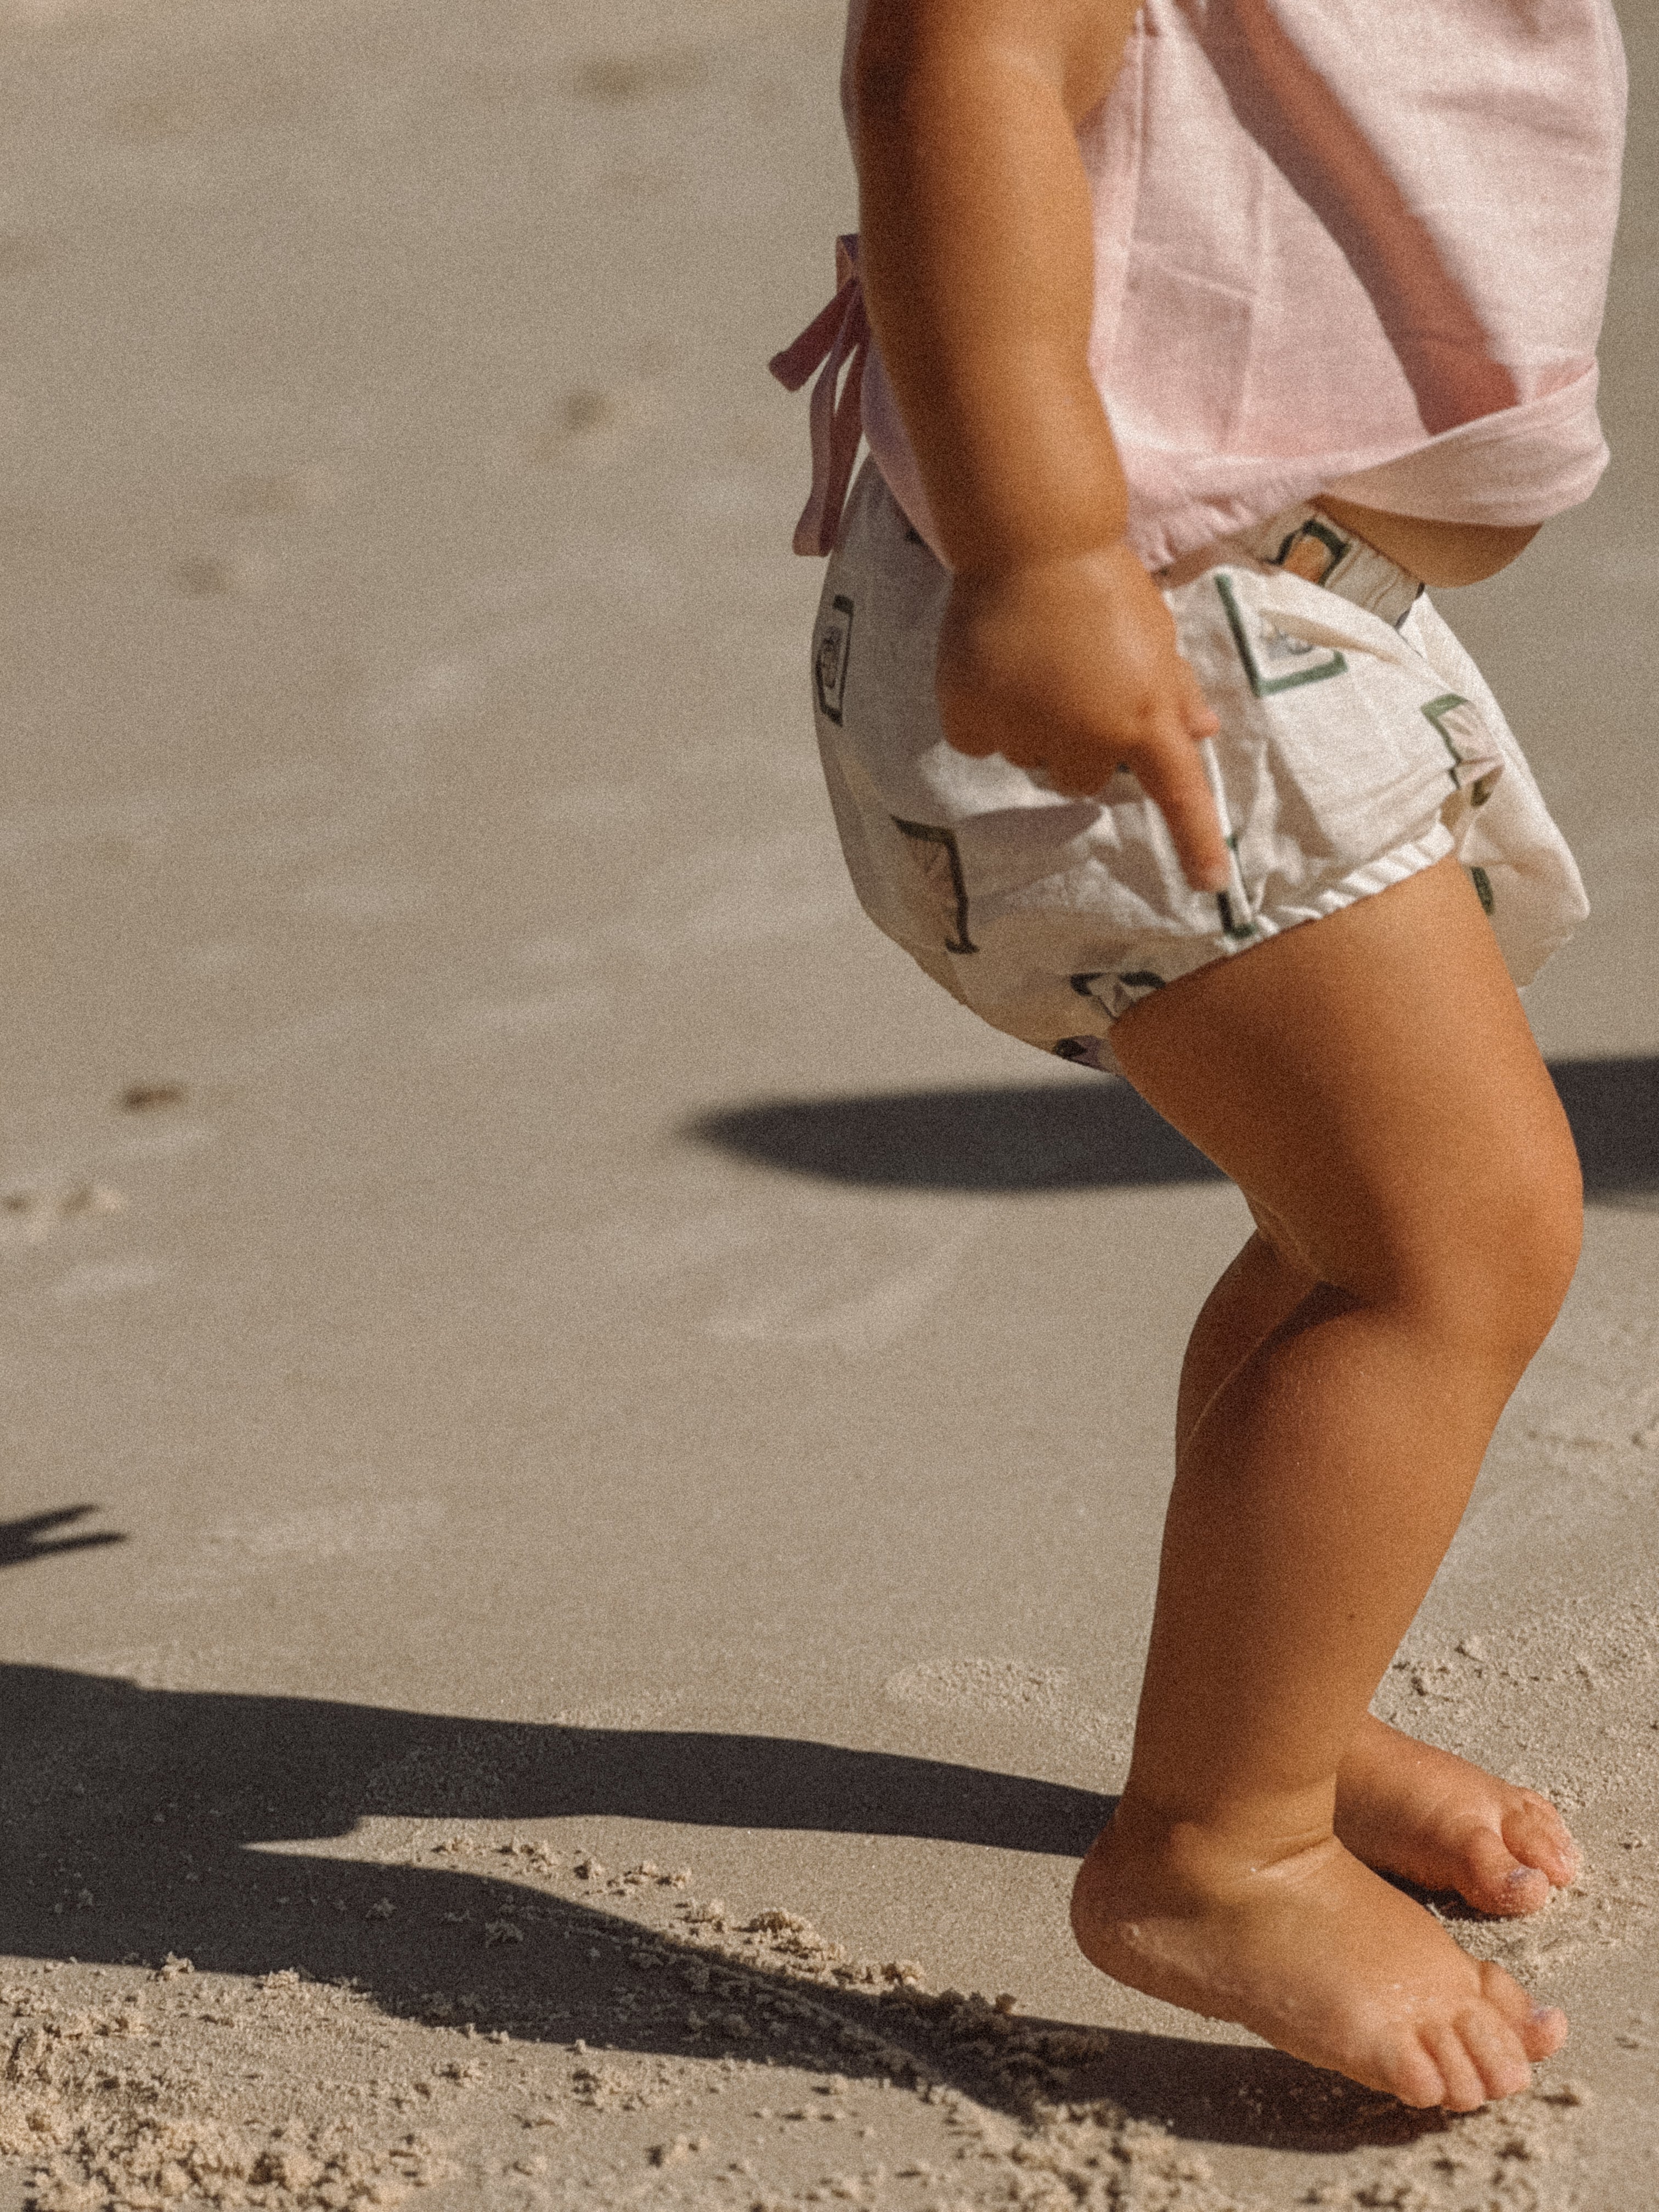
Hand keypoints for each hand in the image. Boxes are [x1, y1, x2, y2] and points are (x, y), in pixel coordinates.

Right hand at [936, 541, 1228, 892]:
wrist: (1031, 539)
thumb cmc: (1102, 579)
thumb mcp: (1155, 632)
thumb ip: (1176, 689)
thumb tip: (1204, 734)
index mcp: (1144, 714)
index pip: (1179, 791)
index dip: (1197, 841)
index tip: (1212, 884)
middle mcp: (1089, 735)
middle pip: (1085, 780)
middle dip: (1081, 745)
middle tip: (1070, 686)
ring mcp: (1027, 730)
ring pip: (1030, 759)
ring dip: (1031, 726)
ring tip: (1028, 664)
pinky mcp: (973, 718)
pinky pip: (980, 741)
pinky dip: (982, 715)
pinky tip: (990, 670)